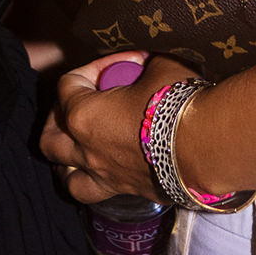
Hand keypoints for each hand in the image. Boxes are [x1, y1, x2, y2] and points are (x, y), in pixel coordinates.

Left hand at [40, 51, 200, 202]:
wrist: (205, 147)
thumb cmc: (176, 102)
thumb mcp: (159, 66)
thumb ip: (144, 63)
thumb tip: (146, 62)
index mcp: (84, 116)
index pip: (67, 86)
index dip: (90, 68)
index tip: (118, 63)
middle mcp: (86, 149)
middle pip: (50, 138)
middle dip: (57, 118)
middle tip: (78, 104)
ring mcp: (103, 175)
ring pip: (64, 175)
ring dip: (66, 159)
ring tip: (78, 146)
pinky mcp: (124, 192)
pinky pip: (94, 192)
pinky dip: (92, 180)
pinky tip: (106, 167)